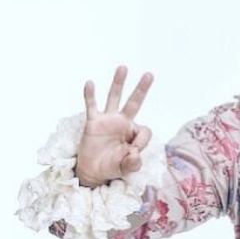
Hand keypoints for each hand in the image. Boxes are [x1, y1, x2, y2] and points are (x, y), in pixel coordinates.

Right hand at [76, 66, 153, 186]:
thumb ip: (134, 163)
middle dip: (142, 89)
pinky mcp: (93, 122)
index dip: (141, 142)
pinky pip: (91, 106)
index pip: (144, 130)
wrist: (93, 171)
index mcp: (134, 133)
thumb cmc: (112, 166)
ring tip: (123, 68)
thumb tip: (135, 153)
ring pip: (114, 98)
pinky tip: (90, 83)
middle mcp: (123, 123)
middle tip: (150, 75)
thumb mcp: (127, 168)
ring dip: (118, 83)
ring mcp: (108, 120)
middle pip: (134, 103)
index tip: (133, 152)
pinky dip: (90, 95)